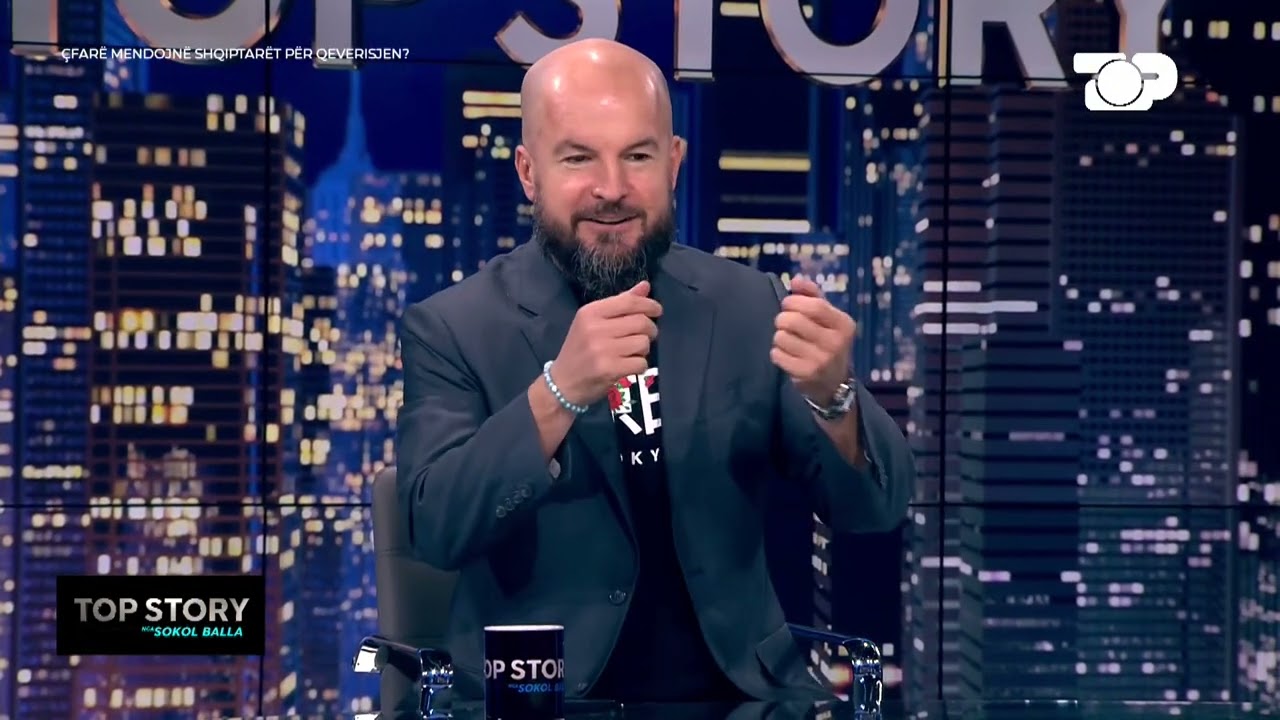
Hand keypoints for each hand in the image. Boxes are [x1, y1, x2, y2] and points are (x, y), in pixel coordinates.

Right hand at [551, 281, 661, 406]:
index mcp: (590, 312)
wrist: (563, 383)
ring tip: (631, 353)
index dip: (649, 305)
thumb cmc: (580, 349)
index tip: (657, 311)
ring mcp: (602, 350)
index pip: (629, 302)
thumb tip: (645, 285)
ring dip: (643, 350)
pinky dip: (639, 366)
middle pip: (641, 322)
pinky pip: (641, 363)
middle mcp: (595, 328)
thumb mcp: (593, 322)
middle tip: (646, 336)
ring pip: (643, 343)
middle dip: (650, 329)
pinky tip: (628, 367)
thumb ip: (620, 303)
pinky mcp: (609, 369)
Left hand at [770, 276, 855, 403]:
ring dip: (779, 336)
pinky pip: (777, 354)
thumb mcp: (828, 318)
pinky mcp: (805, 375)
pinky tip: (787, 355)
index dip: (794, 301)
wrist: (834, 383)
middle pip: (793, 320)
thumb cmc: (827, 342)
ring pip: (781, 337)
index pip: (814, 305)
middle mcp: (835, 343)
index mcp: (844, 325)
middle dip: (782, 318)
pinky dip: (777, 352)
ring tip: (788, 341)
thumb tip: (795, 280)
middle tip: (784, 323)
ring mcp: (821, 361)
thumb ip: (812, 296)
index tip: (788, 304)